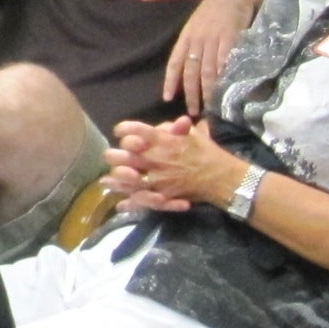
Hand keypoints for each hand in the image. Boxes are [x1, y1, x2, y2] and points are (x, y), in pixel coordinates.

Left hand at [106, 115, 239, 215]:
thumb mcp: (193, 133)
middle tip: (111, 154)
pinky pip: (141, 197)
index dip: (124, 130)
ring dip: (116, 176)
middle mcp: (157, 158)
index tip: (119, 131)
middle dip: (115, 154)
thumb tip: (160, 127)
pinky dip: (128, 199)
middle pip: (125, 155)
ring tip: (106, 178)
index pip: (136, 131)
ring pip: (128, 177)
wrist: (222, 177)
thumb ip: (173, 129)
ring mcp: (158, 178)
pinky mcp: (162, 194)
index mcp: (163, 140)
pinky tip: (119, 200)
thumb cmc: (208, 153)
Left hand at [160, 0, 274, 116]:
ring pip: (207, 71)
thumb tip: (190, 65)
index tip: (167, 97)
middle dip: (190, 93)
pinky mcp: (230, 40)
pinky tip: (222, 90)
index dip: (170, 81)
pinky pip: (224, 63)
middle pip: (191, 72)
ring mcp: (214, 40)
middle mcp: (197, 40)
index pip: (175, 62)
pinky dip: (222, 78)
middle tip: (192, 111)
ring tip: (208, 106)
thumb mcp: (198, 24)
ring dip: (207, 91)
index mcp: (187, 36)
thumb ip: (193, 43)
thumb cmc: (216, 8)